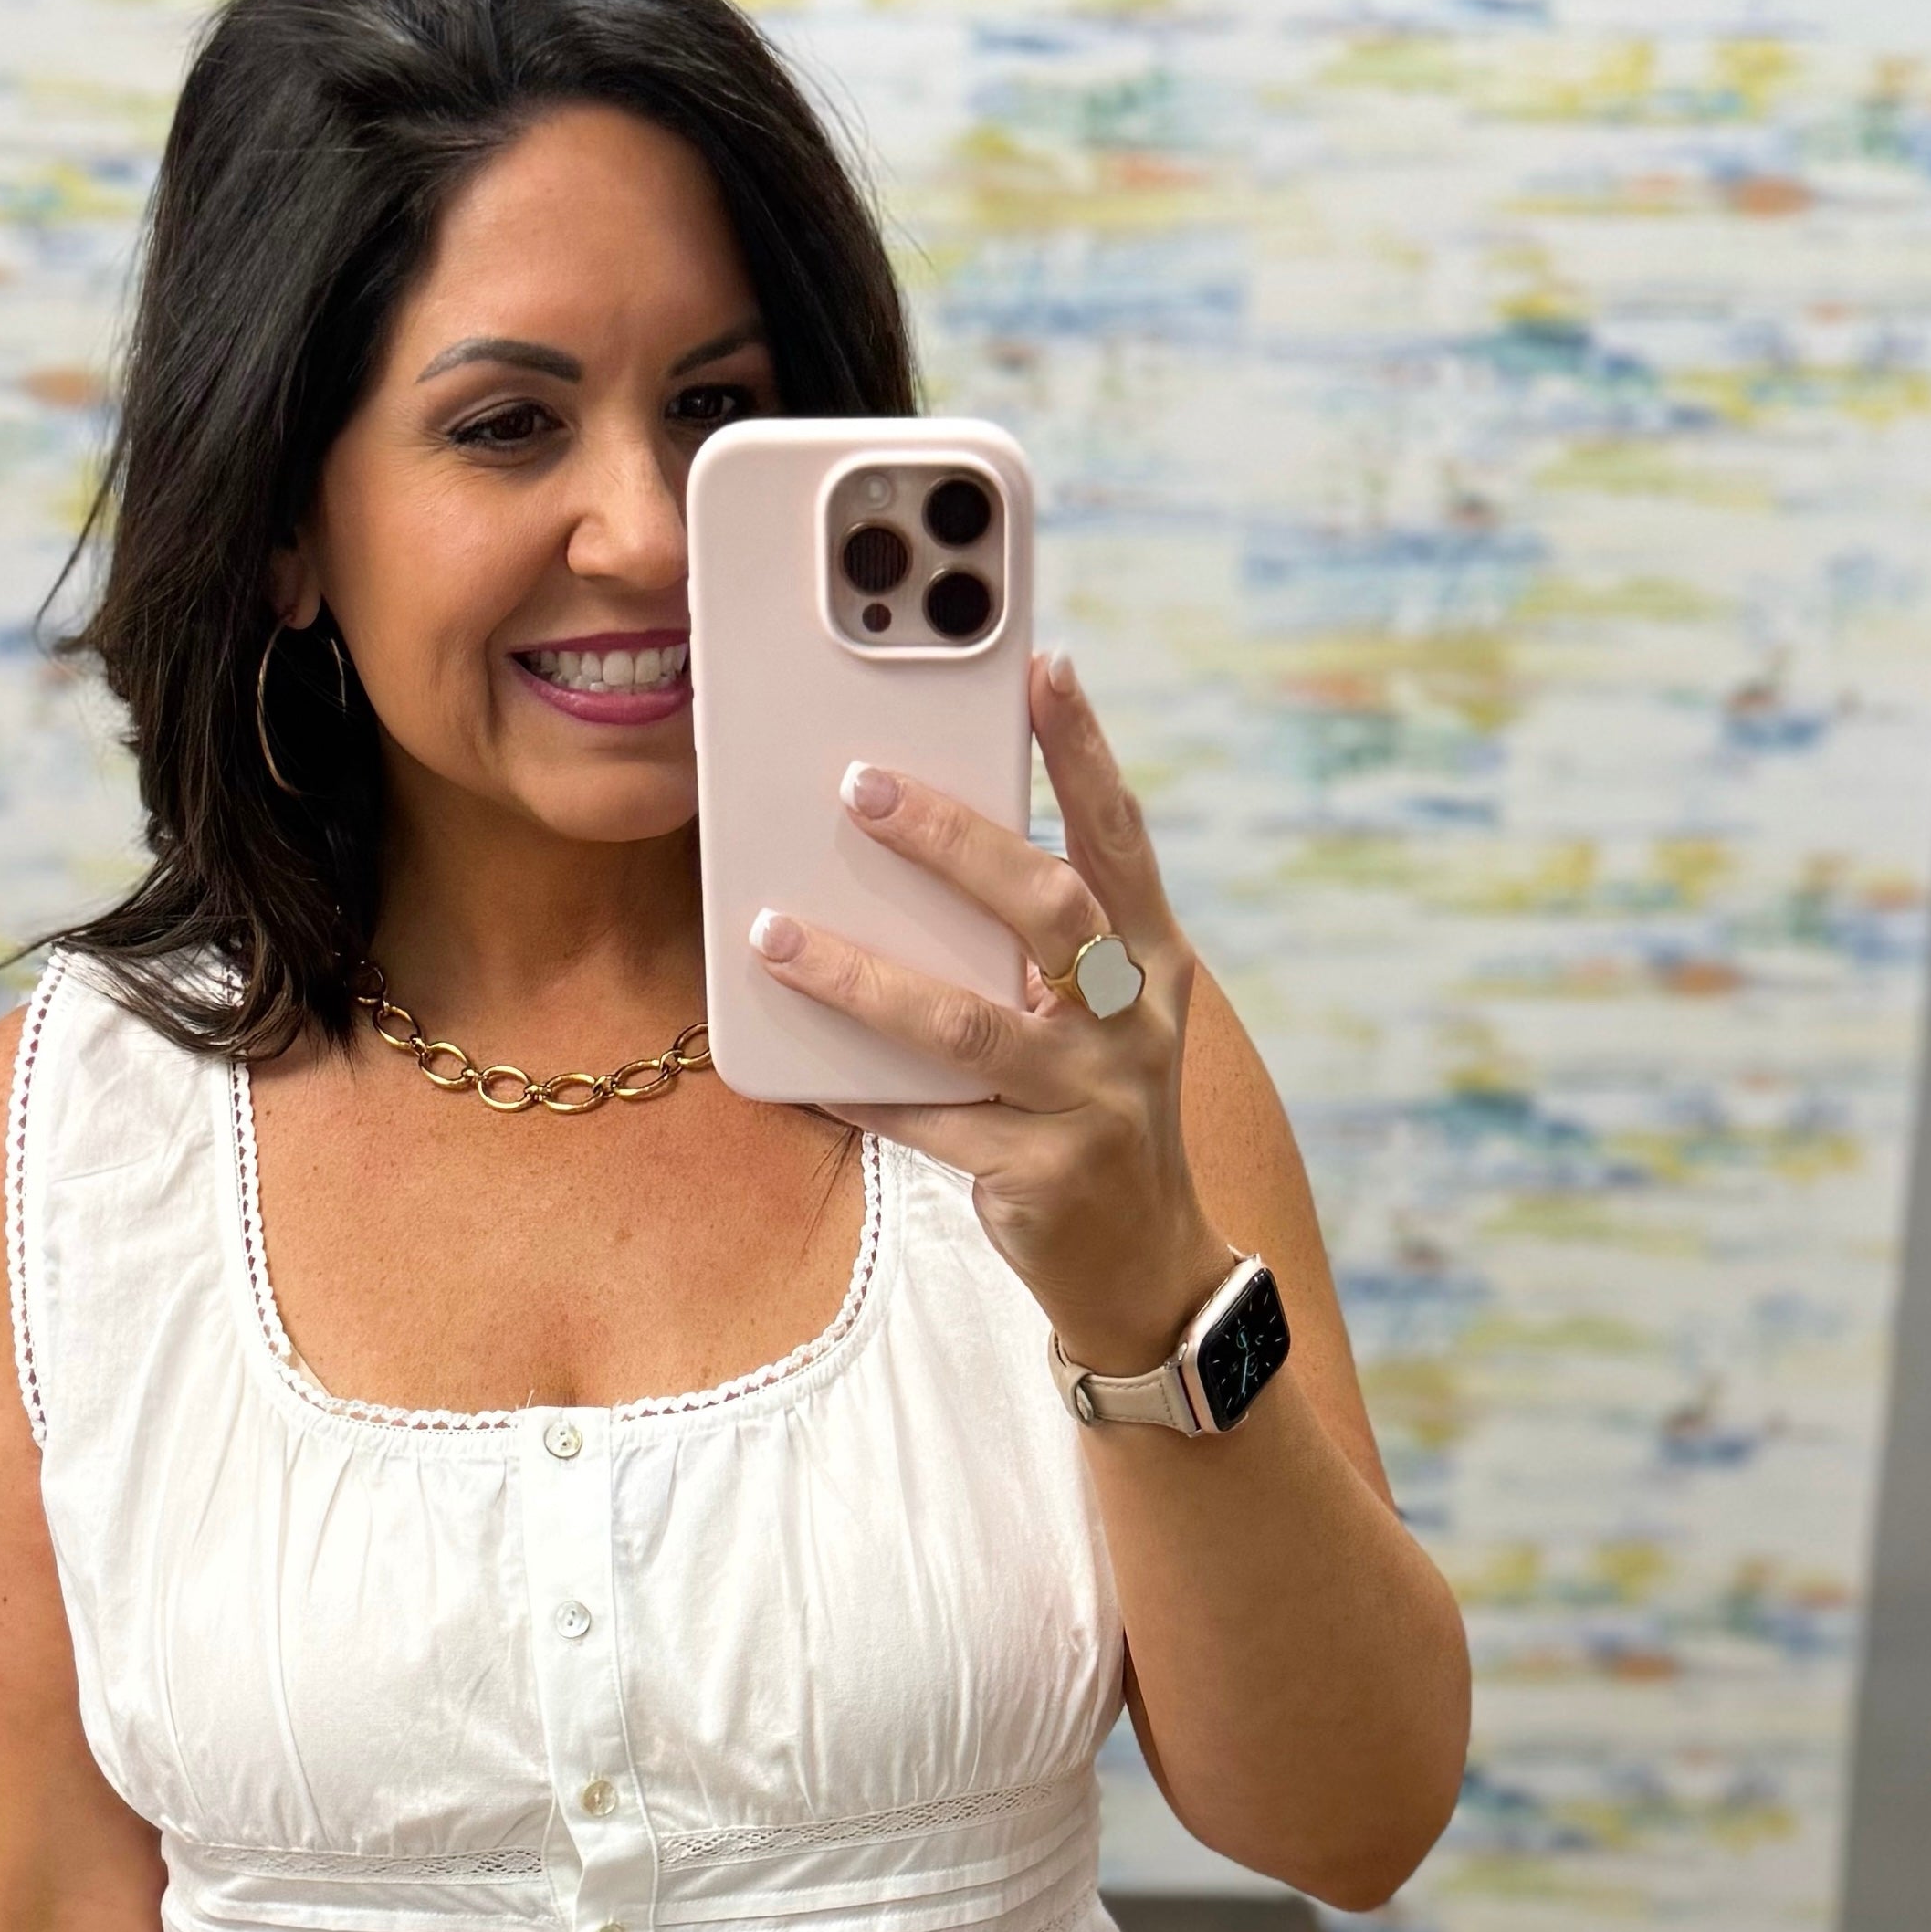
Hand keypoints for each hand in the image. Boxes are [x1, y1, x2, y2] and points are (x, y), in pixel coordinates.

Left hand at [748, 652, 1229, 1373]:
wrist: (1144, 1264)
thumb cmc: (1096, 1111)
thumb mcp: (1097, 1018)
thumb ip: (1038, 947)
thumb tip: (919, 851)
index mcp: (1153, 963)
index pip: (1120, 836)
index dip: (1085, 751)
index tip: (1044, 667)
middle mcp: (1131, 1023)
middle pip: (1044, 909)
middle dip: (951, 842)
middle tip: (860, 784)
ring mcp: (1089, 1102)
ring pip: (965, 1023)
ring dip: (861, 975)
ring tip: (776, 935)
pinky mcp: (1037, 1175)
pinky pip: (924, 1121)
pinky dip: (853, 1091)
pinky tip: (793, 1069)